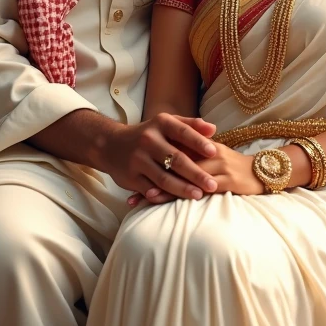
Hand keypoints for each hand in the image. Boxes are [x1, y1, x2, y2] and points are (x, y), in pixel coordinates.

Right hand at [103, 113, 218, 202]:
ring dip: (182, 188)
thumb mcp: (166, 123)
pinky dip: (163, 197)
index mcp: (160, 123)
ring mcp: (138, 159)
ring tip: (199, 196)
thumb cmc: (149, 134)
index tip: (214, 152)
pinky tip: (175, 203)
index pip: (182, 132)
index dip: (198, 142)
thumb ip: (190, 125)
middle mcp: (148, 140)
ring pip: (164, 178)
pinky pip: (150, 189)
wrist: (111, 144)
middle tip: (213, 185)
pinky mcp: (131, 177)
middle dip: (196, 173)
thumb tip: (214, 129)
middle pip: (176, 159)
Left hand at [128, 142, 262, 206]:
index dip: (152, 158)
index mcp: (203, 144)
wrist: (264, 172)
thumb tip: (165, 155)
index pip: (173, 148)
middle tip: (132, 182)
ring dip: (166, 187)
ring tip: (146, 196)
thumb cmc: (234, 166)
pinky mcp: (228, 180)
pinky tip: (176, 202)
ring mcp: (218, 166)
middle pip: (175, 161)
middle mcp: (209, 152)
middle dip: (153, 173)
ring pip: (186, 175)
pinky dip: (187, 196)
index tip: (132, 167)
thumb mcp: (213, 154)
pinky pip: (204, 188)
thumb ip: (192, 152)